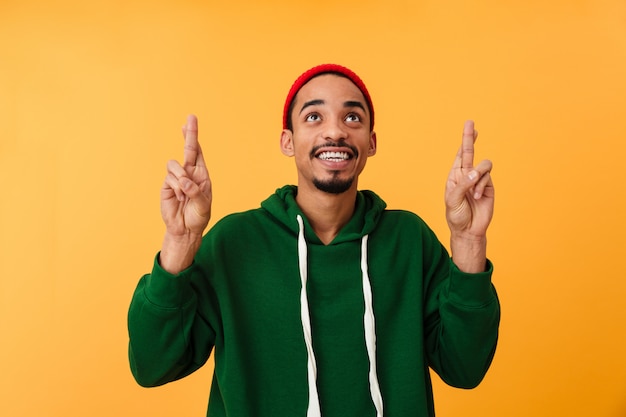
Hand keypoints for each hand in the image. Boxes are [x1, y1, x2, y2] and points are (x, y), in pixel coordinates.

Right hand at [161, 114, 211, 237]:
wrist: (186, 229)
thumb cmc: (198, 216)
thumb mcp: (204, 205)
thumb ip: (196, 192)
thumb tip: (184, 180)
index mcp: (201, 174)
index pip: (197, 152)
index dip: (194, 137)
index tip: (190, 120)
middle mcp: (189, 173)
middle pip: (188, 149)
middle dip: (189, 133)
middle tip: (190, 117)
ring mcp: (177, 178)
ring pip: (175, 165)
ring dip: (182, 179)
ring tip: (186, 194)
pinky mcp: (167, 185)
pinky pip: (170, 178)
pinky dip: (177, 188)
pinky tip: (180, 198)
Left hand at [445, 120, 493, 239]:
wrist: (468, 230)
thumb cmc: (456, 215)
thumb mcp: (453, 200)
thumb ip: (462, 185)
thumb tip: (475, 172)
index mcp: (455, 176)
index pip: (460, 155)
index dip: (465, 141)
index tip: (469, 125)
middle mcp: (467, 175)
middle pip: (470, 152)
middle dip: (470, 138)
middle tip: (471, 122)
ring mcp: (479, 180)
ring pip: (483, 165)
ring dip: (478, 177)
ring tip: (473, 192)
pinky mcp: (489, 186)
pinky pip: (487, 177)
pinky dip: (481, 186)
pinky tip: (477, 197)